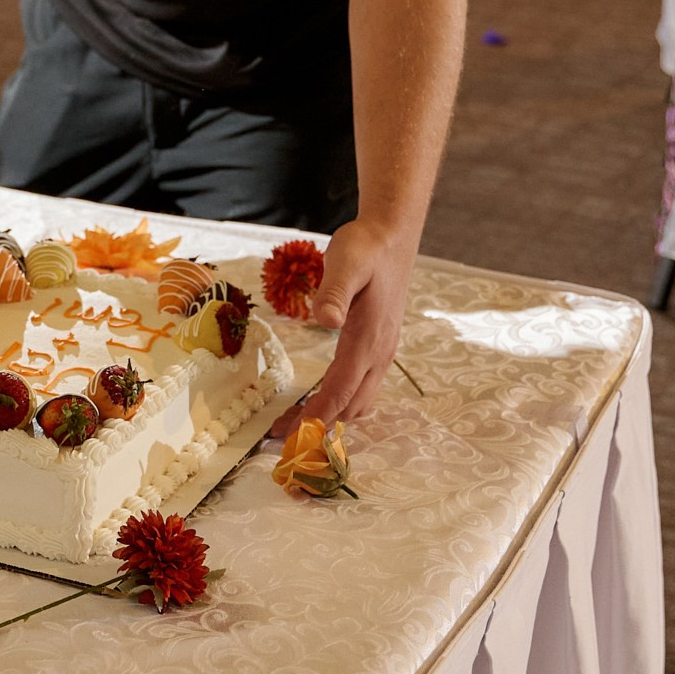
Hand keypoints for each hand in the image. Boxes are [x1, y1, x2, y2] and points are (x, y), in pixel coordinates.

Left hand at [268, 219, 409, 435]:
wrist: (393, 237)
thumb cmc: (366, 248)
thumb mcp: (346, 261)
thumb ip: (335, 291)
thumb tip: (326, 320)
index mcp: (368, 338)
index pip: (341, 389)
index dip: (318, 415)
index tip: (294, 436)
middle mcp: (379, 352)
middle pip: (350, 403)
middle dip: (319, 424)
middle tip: (281, 436)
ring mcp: (382, 351)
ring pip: (360, 400)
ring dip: (331, 415)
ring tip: (297, 423)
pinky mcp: (379, 346)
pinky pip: (362, 387)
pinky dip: (342, 402)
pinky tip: (323, 400)